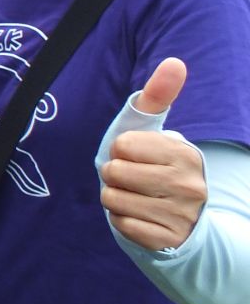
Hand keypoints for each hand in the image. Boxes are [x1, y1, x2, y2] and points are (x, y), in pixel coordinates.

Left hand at [101, 58, 206, 249]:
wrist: (174, 217)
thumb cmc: (151, 164)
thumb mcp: (150, 130)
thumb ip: (158, 95)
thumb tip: (175, 62)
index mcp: (186, 154)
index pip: (122, 145)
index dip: (119, 151)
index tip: (135, 157)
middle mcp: (191, 186)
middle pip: (114, 173)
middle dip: (112, 175)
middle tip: (131, 179)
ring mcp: (182, 216)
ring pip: (114, 200)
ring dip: (114, 199)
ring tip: (134, 197)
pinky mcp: (169, 241)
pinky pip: (123, 225)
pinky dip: (122, 221)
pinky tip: (139, 218)